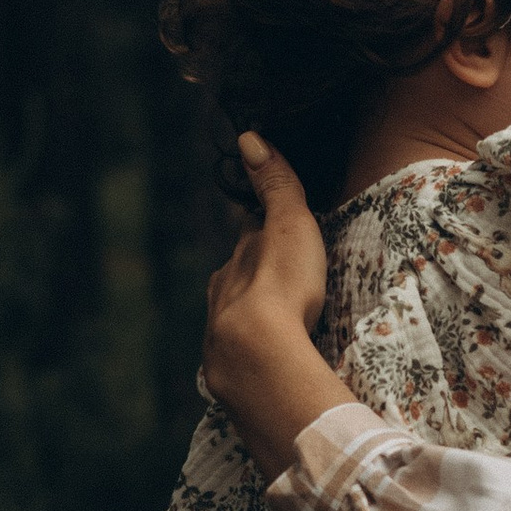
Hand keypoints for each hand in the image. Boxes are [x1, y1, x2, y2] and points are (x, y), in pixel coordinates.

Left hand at [203, 133, 326, 362]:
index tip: (266, 224)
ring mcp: (221, 334)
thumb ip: (274, 186)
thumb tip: (248, 136)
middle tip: (272, 277)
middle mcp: (222, 294)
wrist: (257, 356)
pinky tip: (260, 361)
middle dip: (251, 275)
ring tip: (268, 323)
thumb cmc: (280, 286)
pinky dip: (250, 353)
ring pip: (233, 317)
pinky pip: (239, 356)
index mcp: (237, 260)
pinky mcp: (229, 373)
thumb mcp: (288, 225)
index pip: (248, 237)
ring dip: (248, 316)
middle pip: (236, 278)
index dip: (259, 230)